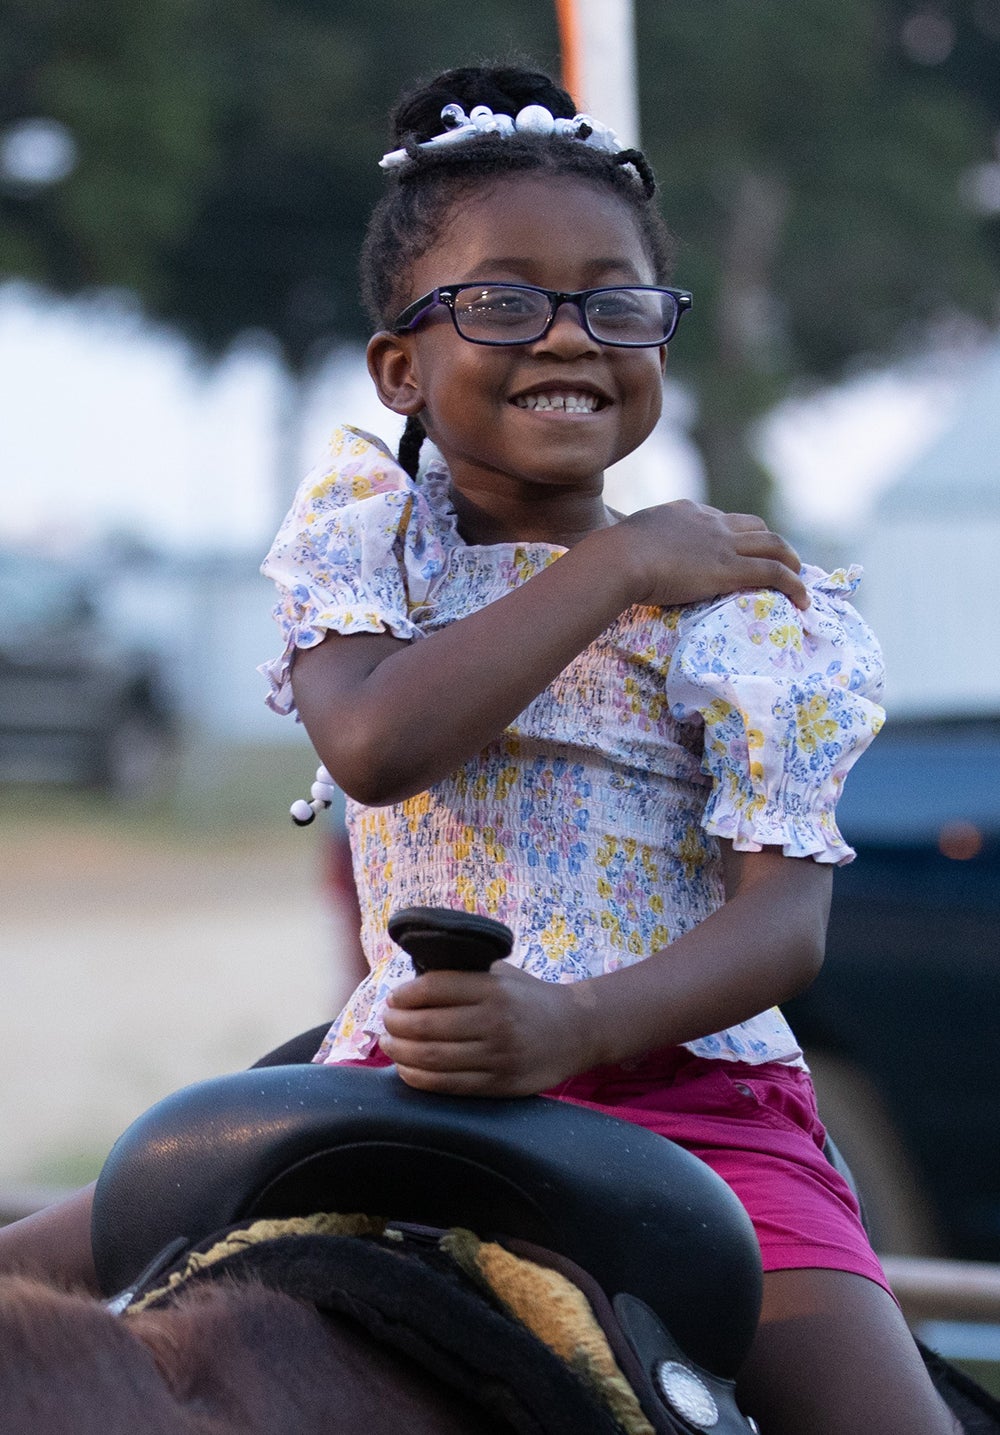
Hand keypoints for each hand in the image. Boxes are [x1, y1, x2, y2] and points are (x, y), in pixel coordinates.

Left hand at [380, 963, 588, 1096]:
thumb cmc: (529, 997)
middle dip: (396, 1024)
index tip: (393, 998)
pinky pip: (448, 1085)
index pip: (434, 988)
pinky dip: (418, 1078)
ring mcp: (497, 1057)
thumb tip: (412, 979)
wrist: (576, 1031)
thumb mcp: (502, 974)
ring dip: (400, 1052)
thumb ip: (464, 974)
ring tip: (389, 1043)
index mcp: (494, 989)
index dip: (405, 994)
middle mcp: (495, 1022)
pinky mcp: (499, 1085)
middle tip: (386, 1022)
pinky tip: (406, 1068)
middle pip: (427, 1025)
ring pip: (432, 1058)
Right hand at [617, 500, 808, 610]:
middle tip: (777, 561)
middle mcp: (710, 522)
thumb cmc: (611, 554)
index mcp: (685, 512)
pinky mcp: (730, 568)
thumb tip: (615, 554)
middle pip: (754, 526)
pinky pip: (774, 572)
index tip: (737, 550)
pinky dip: (793, 583)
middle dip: (769, 542)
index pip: (719, 519)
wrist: (621, 557)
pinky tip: (802, 599)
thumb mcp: (626, 538)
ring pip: (773, 544)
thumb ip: (635, 543)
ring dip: (790, 560)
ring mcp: (723, 544)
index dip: (733, 535)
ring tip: (799, 578)